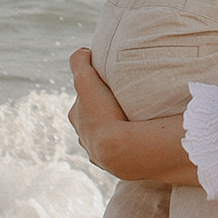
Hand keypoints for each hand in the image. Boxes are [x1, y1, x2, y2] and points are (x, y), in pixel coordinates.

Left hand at [69, 51, 197, 186]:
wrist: (120, 150)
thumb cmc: (103, 114)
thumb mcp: (86, 81)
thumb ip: (79, 62)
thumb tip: (82, 51)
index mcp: (77, 118)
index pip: (83, 100)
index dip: (95, 90)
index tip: (110, 86)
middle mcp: (84, 138)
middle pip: (93, 120)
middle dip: (105, 112)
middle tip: (125, 104)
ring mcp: (100, 154)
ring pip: (107, 138)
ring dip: (117, 131)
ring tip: (135, 123)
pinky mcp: (117, 166)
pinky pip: (123, 153)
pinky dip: (128, 146)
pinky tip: (140, 141)